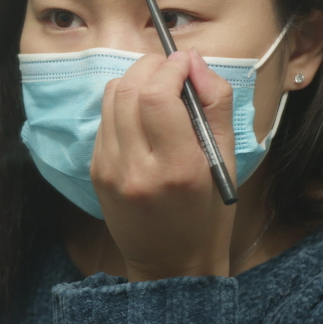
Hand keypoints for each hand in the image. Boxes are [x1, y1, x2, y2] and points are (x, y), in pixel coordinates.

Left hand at [91, 49, 236, 280]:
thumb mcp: (227, 161)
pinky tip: (142, 115)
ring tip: (157, 87)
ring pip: (111, 99)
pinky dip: (122, 104)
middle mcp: (136, 168)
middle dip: (149, 65)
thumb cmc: (207, 212)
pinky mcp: (95, 170)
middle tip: (170, 67)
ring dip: (134, 80)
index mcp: (177, 168)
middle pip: (129, 90)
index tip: (185, 61)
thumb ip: (215, 105)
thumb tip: (193, 62)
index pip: (157, 96)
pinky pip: (104, 119)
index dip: (170, 67)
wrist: (169, 262)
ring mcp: (109, 169)